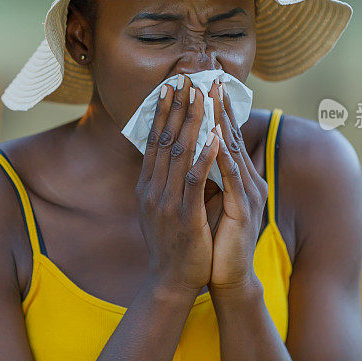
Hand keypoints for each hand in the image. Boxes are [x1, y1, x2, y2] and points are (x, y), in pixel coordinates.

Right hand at [136, 74, 220, 295]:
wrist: (171, 281)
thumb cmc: (173, 243)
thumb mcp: (162, 208)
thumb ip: (167, 182)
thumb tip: (177, 156)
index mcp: (147, 186)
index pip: (153, 141)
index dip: (162, 112)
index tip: (170, 88)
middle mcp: (152, 189)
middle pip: (164, 139)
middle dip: (175, 107)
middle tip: (184, 79)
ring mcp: (166, 201)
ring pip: (178, 153)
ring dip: (191, 122)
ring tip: (200, 96)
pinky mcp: (184, 215)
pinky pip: (194, 179)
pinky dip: (204, 155)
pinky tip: (214, 136)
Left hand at [206, 78, 267, 291]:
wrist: (227, 277)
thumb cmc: (216, 240)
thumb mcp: (210, 202)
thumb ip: (207, 178)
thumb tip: (192, 153)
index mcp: (239, 178)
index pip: (225, 137)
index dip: (215, 110)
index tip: (203, 84)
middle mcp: (248, 181)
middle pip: (231, 137)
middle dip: (218, 107)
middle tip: (208, 78)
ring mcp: (249, 194)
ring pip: (232, 151)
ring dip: (220, 122)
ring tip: (210, 96)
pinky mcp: (244, 210)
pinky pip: (232, 177)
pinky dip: (222, 155)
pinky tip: (215, 136)